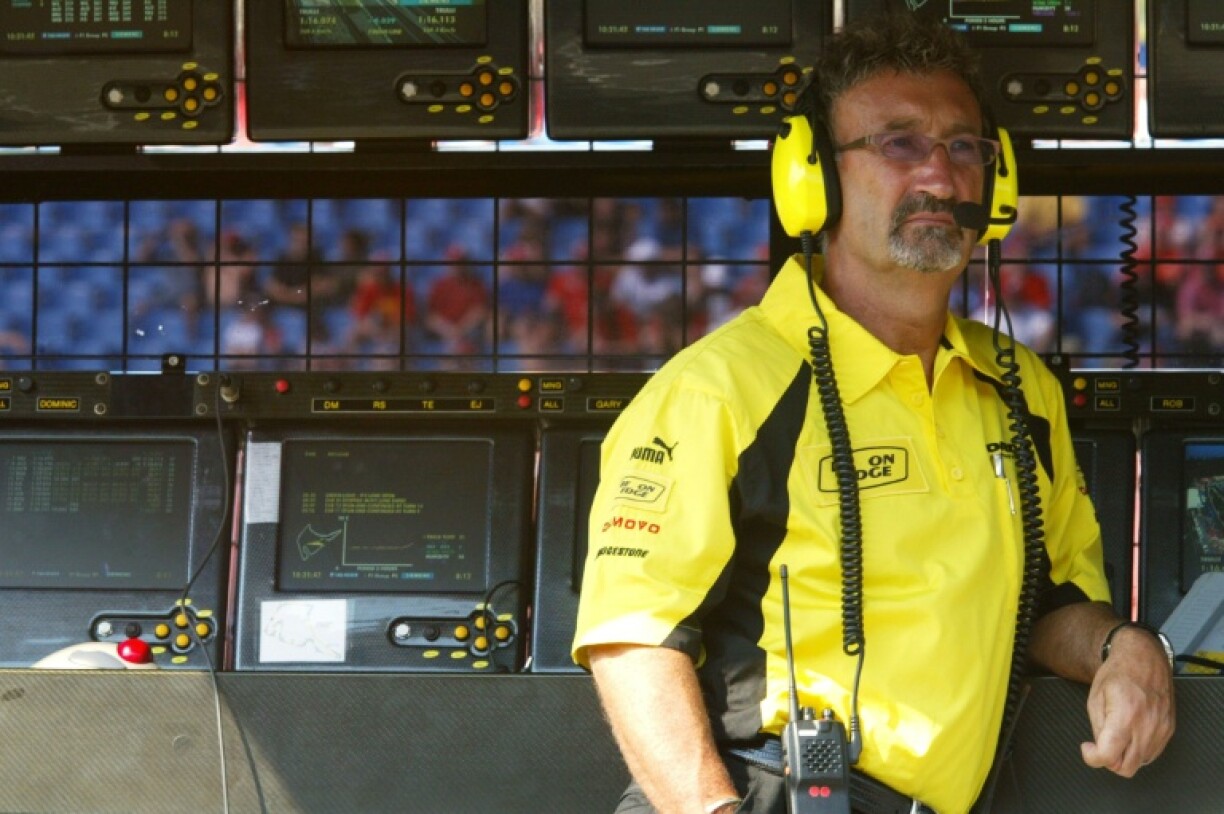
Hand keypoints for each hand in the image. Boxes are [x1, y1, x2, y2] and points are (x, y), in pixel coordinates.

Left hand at [1080, 626, 1175, 775]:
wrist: (1145, 658)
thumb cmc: (1117, 673)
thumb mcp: (1095, 697)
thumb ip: (1097, 727)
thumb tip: (1100, 749)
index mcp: (1125, 716)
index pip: (1109, 756)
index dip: (1093, 757)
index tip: (1088, 747)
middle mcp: (1146, 727)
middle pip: (1126, 767)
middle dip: (1108, 761)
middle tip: (1100, 746)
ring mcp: (1161, 730)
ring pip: (1140, 763)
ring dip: (1124, 757)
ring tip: (1115, 737)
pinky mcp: (1169, 730)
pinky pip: (1152, 753)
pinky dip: (1138, 751)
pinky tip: (1130, 735)